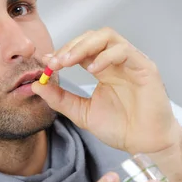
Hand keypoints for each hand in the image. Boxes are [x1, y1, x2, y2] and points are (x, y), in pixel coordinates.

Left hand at [32, 28, 181, 154]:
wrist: (143, 145)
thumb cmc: (120, 128)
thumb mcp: (81, 113)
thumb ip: (60, 99)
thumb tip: (35, 85)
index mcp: (103, 69)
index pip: (81, 49)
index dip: (63, 52)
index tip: (47, 63)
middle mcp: (117, 61)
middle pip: (92, 37)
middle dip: (71, 47)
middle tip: (55, 62)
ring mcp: (131, 62)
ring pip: (107, 37)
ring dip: (84, 46)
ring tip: (68, 62)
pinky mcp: (145, 67)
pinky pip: (124, 51)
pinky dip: (106, 56)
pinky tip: (93, 70)